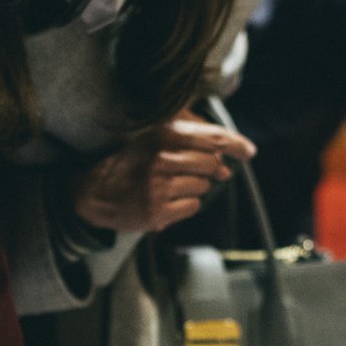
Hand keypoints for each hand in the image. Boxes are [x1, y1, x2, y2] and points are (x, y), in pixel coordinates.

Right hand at [73, 115, 253, 233]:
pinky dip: (186, 205)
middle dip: (210, 170)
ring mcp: (159, 186)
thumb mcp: (154, 139)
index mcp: (163, 134)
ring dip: (194, 188)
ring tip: (170, 185)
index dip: (235, 144)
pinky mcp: (157, 210)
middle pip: (212, 164)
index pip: (212, 137)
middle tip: (190, 172)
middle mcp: (161, 157)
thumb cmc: (130, 163)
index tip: (249, 151)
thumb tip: (226, 161)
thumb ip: (191, 142)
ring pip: (203, 187)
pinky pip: (193, 206)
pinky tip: (167, 200)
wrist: (96, 192)